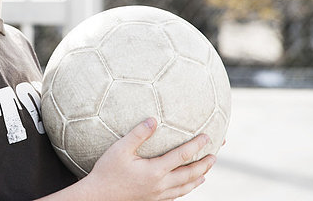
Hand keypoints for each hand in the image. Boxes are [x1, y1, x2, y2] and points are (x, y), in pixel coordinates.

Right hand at [80, 117, 215, 200]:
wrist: (98, 197)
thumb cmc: (107, 172)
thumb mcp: (120, 149)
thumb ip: (138, 134)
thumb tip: (154, 119)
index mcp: (155, 171)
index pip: (182, 156)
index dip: (196, 146)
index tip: (207, 137)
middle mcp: (160, 185)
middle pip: (189, 174)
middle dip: (204, 164)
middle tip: (214, 155)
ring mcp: (157, 195)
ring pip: (185, 188)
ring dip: (197, 178)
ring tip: (205, 172)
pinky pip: (175, 196)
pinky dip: (185, 190)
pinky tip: (184, 187)